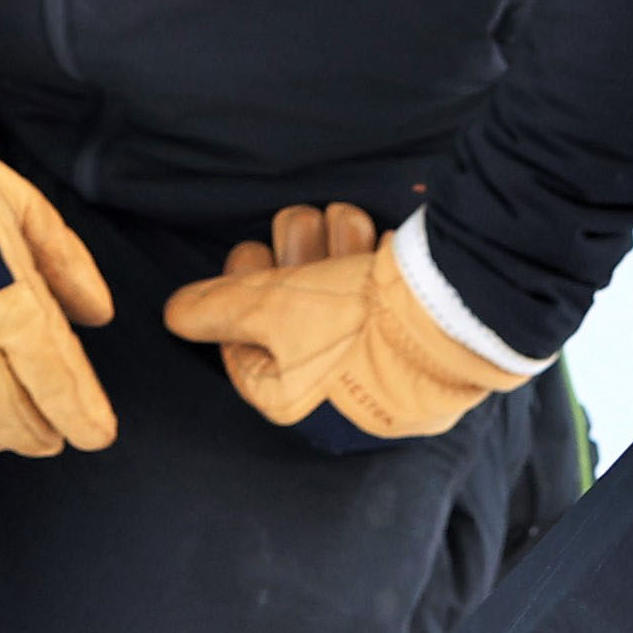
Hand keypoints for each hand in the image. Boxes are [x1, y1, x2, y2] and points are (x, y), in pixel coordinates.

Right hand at [0, 50, 119, 466]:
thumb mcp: (22, 206)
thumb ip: (66, 264)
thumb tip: (99, 316)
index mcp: (8, 295)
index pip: (56, 380)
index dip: (82, 416)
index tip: (98, 437)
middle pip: (11, 415)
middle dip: (39, 434)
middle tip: (50, 437)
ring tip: (0, 435)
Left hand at [160, 204, 532, 441]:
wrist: (459, 314)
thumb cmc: (355, 321)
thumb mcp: (269, 308)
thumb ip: (213, 310)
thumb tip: (173, 316)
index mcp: (299, 405)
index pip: (245, 348)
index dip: (239, 296)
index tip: (248, 254)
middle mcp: (339, 396)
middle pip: (292, 317)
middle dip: (295, 263)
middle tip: (303, 234)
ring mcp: (382, 369)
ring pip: (333, 296)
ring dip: (331, 251)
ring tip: (345, 227)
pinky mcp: (418, 340)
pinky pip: (378, 296)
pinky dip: (371, 262)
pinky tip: (375, 240)